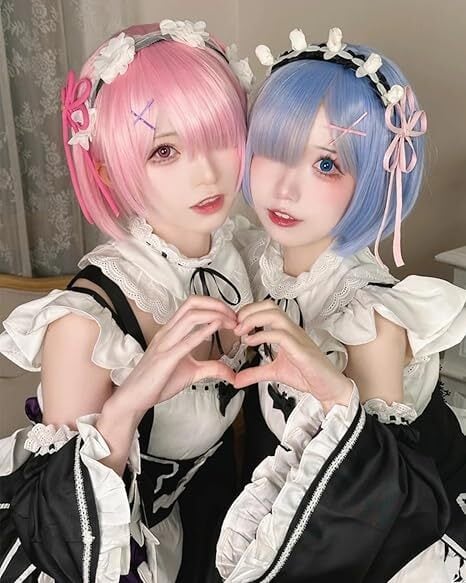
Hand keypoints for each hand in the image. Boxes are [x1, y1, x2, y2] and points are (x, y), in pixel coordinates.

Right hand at [116, 295, 237, 414]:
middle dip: (217, 305)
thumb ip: (211, 369)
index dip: (215, 305)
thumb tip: (231, 372)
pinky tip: (216, 327)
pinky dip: (203, 331)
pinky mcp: (165, 359)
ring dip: (215, 314)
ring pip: (190, 316)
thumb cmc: (157, 382)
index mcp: (172, 331)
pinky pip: (185, 341)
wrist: (134, 397)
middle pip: (193, 304)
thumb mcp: (191, 372)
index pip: (193, 305)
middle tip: (233, 316)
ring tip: (230, 322)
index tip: (231, 316)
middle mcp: (168, 332)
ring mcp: (165, 344)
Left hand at [234, 301, 352, 409]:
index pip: (267, 309)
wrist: (328, 387)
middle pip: (270, 306)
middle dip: (249, 310)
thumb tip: (236, 379)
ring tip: (241, 331)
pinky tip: (251, 342)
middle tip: (235, 324)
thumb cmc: (308, 375)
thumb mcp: (274, 372)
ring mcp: (297, 338)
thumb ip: (255, 373)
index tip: (235, 323)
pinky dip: (263, 335)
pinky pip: (281, 335)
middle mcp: (292, 330)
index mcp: (286, 331)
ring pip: (275, 315)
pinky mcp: (301, 350)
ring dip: (253, 319)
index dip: (249, 311)